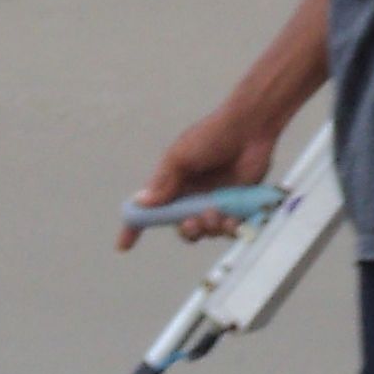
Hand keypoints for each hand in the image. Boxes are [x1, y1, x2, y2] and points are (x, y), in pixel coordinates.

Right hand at [120, 107, 279, 251]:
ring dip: (209, 227)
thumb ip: (163, 182)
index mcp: (173, 183)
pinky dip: (229, 227)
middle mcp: (192, 195)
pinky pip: (229, 228)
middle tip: (193, 222)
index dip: (135, 227)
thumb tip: (141, 202)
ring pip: (206, 231)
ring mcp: (214, 201)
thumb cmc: (212, 136)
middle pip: (181, 227)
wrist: (250, 129)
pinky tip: (233, 217)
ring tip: (216, 213)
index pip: (150, 209)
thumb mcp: (180, 156)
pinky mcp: (237, 205)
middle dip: (187, 230)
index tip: (123, 245)